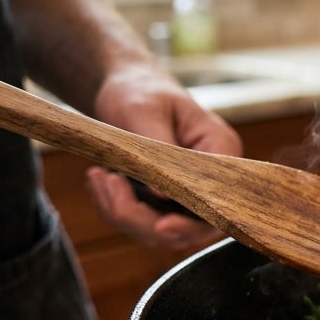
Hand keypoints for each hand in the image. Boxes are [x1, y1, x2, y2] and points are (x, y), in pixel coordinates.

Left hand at [85, 65, 242, 251]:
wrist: (126, 88)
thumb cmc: (141, 91)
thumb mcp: (146, 111)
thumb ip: (159, 152)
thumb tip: (163, 196)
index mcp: (221, 151)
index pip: (220, 202)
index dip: (193, 223)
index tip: (160, 225)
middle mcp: (211, 180)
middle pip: (193, 227)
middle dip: (146, 221)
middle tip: (109, 188)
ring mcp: (188, 194)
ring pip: (162, 231)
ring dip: (123, 214)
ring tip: (98, 177)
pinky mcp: (165, 202)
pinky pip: (141, 223)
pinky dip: (114, 209)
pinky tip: (99, 181)